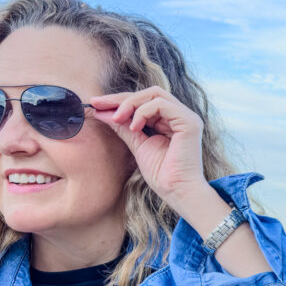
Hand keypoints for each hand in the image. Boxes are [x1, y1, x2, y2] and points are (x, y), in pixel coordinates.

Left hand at [89, 86, 207, 204]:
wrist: (177, 191)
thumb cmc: (162, 174)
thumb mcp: (137, 145)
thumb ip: (123, 127)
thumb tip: (101, 112)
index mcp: (171, 121)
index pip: (144, 101)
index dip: (119, 101)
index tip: (96, 105)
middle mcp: (180, 116)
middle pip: (148, 93)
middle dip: (121, 98)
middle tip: (98, 105)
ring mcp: (187, 117)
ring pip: (154, 95)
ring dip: (130, 104)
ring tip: (117, 119)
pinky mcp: (189, 122)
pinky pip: (161, 105)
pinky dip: (143, 112)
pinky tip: (135, 127)